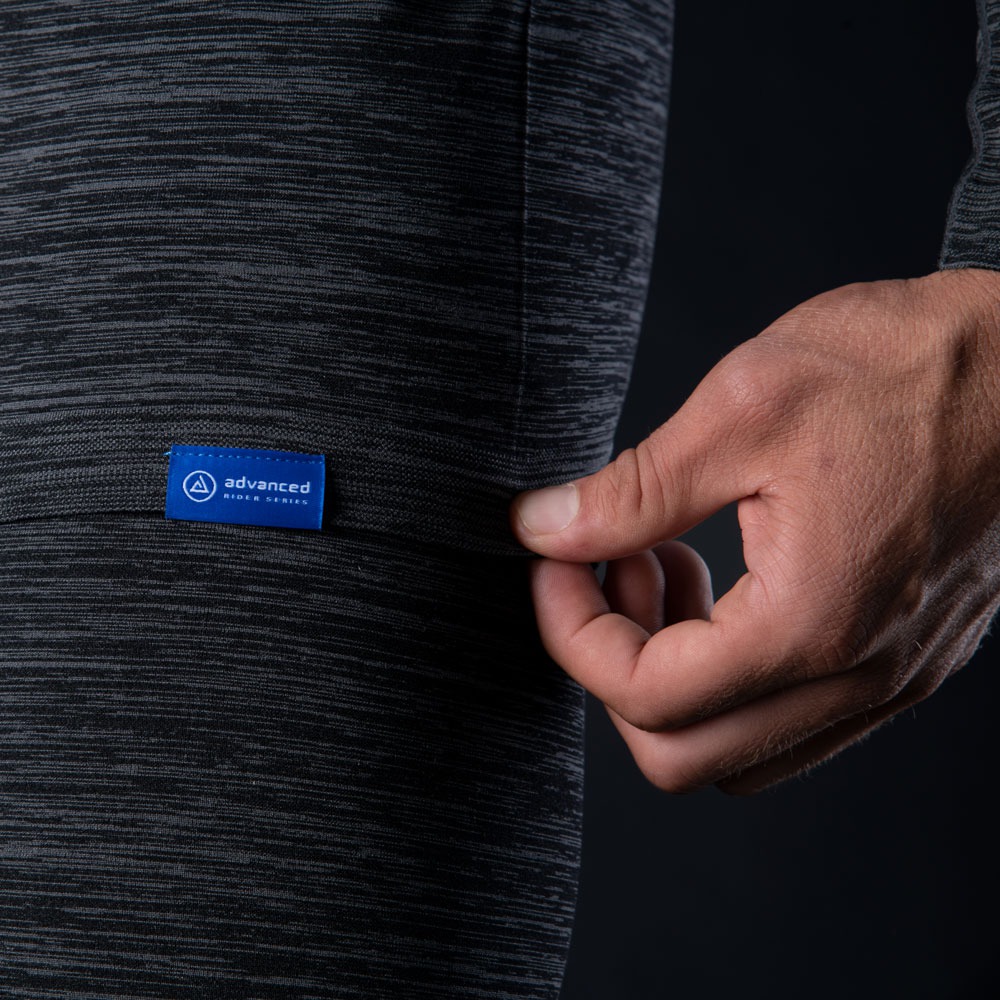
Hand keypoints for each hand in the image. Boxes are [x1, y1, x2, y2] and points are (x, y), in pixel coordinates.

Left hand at [509, 268, 999, 793]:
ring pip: (733, 743)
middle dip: (615, 664)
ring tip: (661, 560)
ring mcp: (885, 676)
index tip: (551, 564)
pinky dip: (725, 665)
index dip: (571, 633)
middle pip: (681, 752)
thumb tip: (545, 528)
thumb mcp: (743, 407)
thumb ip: (632, 490)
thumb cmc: (909, 369)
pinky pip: (785, 712)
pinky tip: (719, 576)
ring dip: (669, 669)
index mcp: (811, 622)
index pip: (646, 695)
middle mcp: (856, 674)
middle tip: (609, 566)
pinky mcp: (898, 655)